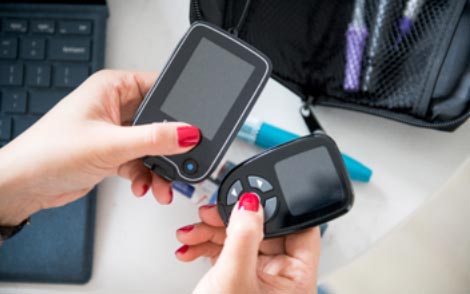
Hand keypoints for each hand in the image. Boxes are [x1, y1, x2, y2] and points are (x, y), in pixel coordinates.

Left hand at [0, 70, 199, 224]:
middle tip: (181, 159)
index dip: (178, 105)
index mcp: (112, 88)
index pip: (157, 87)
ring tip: (162, 184)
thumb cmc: (48, 152)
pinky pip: (140, 160)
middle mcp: (114, 106)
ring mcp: (114, 130)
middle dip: (169, 145)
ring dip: (158, 166)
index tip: (195, 125)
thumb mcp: (111, 144)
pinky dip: (145, 175)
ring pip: (151, 144)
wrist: (24, 185)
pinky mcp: (113, 152)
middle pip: (158, 120)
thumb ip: (153, 139)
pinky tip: (142, 186)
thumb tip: (187, 133)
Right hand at [175, 193, 319, 293]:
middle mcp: (280, 277)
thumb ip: (243, 236)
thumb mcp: (234, 278)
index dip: (277, 207)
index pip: (298, 228)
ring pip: (239, 237)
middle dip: (231, 219)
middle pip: (262, 228)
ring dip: (211, 231)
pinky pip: (225, 250)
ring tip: (192, 231)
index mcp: (297, 278)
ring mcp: (257, 277)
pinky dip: (205, 245)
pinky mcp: (236, 277)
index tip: (253, 194)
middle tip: (211, 211)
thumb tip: (252, 202)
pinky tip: (189, 246)